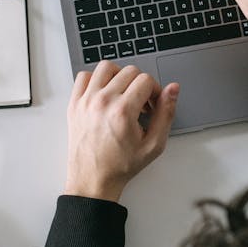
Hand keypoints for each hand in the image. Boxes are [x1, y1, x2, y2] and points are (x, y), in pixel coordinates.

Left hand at [66, 61, 179, 201]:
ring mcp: (86, 101)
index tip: (153, 104)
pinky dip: (95, 80)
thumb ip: (166, 114)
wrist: (93, 179)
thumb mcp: (154, 144)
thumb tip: (172, 90)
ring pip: (106, 67)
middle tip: (141, 103)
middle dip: (140, 84)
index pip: (146, 80)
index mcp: (123, 111)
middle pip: (129, 71)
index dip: (156, 90)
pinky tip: (104, 93)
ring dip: (119, 76)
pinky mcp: (74, 104)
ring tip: (123, 93)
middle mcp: (103, 102)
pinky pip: (84, 76)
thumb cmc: (120, 165)